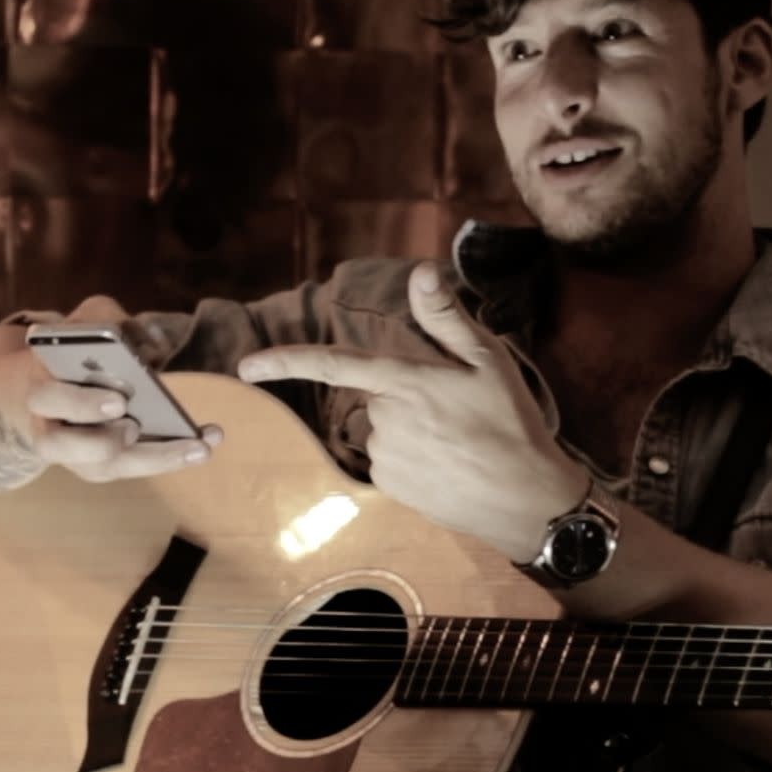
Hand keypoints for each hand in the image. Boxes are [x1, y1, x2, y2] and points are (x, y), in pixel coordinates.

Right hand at [24, 296, 222, 483]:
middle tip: (137, 427)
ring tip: (197, 447)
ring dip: (154, 458)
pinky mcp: (100, 467)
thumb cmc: (71, 351)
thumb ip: (107, 318)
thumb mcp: (83, 323)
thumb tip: (152, 344)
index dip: (82, 405)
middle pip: (65, 447)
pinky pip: (133, 468)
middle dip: (104, 441)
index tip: (119, 402)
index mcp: (40, 388)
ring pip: (106, 468)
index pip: (49, 399)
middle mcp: (49, 431)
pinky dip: (170, 457)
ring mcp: (75, 456)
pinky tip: (206, 442)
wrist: (47, 388)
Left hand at [235, 265, 584, 560]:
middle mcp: (384, 420)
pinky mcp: (387, 486)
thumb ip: (445, 317)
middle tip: (458, 411)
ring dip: (411, 428)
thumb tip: (420, 271)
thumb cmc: (511, 423)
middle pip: (378, 394)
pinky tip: (447, 464)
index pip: (333, 365)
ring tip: (458, 440)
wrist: (525, 500)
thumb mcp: (488, 360)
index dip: (286, 362)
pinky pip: (388, 459)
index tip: (245, 367)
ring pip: (383, 428)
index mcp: (404, 382)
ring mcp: (383, 457)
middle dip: (406, 395)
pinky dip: (412, 457)